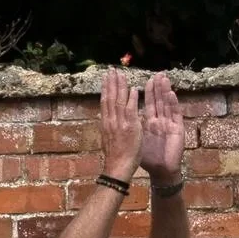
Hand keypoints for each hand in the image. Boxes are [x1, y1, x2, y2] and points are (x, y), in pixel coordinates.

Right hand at [97, 65, 141, 181]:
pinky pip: (130, 110)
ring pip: (118, 101)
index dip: (106, 89)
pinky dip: (131, 99)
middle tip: (111, 70)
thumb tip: (106, 118)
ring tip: (120, 74)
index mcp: (106, 123)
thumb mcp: (108, 138)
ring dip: (120, 86)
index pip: (105, 102)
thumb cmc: (115, 156)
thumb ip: (109, 126)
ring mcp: (119, 123)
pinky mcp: (130, 127)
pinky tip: (133, 89)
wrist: (118, 167)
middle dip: (110, 83)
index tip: (106, 78)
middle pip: (109, 98)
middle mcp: (110, 121)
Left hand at [136, 71, 183, 183]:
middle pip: (158, 101)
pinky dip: (173, 104)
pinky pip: (175, 114)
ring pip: (166, 104)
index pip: (147, 104)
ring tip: (163, 78)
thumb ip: (134, 126)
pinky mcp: (177, 129)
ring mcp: (169, 123)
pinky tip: (171, 93)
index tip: (144, 79)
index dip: (145, 92)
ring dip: (165, 91)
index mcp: (148, 122)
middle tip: (157, 73)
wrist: (161, 169)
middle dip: (156, 87)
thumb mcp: (138, 139)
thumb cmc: (148, 157)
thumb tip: (122, 116)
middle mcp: (159, 120)